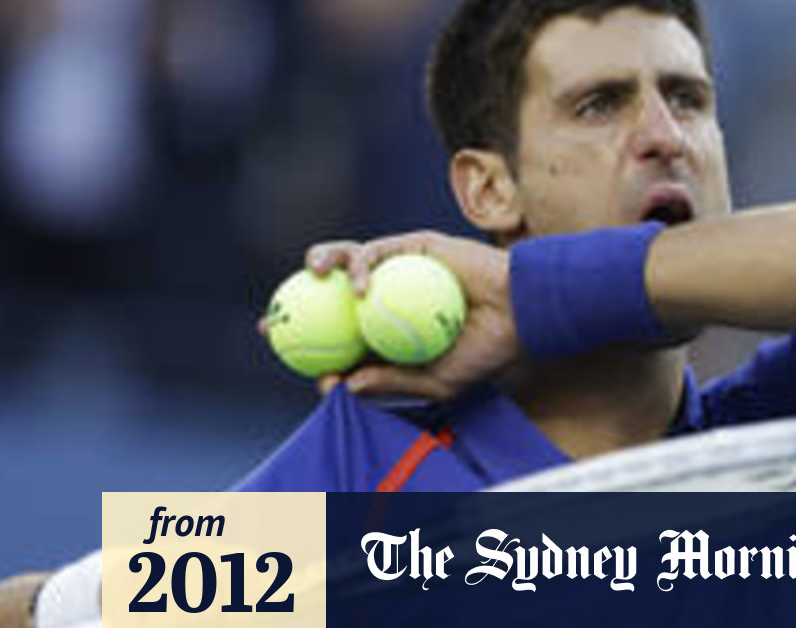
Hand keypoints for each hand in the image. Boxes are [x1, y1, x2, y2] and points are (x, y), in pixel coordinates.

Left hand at [272, 231, 517, 399]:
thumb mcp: (437, 381)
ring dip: (323, 261)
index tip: (279, 347)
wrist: (520, 314)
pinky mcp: (413, 246)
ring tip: (311, 274)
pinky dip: (362, 266)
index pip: (336, 331)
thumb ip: (392, 381)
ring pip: (348, 260)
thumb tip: (344, 388)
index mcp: (386, 326)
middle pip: (331, 293)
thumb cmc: (485, 351)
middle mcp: (386, 294)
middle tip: (275, 317)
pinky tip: (358, 288)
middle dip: (296, 300)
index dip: (304, 336)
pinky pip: (378, 251)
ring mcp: (398, 268)